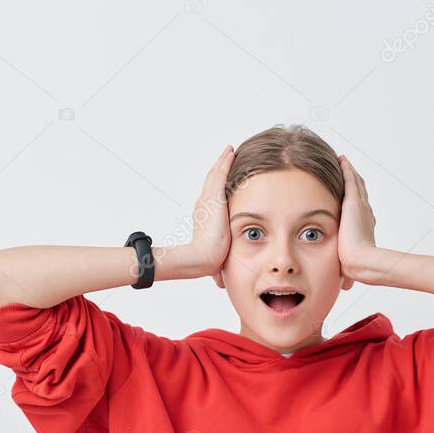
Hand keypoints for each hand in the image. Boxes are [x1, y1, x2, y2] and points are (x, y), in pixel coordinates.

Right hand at [186, 145, 234, 276]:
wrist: (202, 258)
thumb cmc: (209, 261)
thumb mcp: (218, 255)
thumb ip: (220, 260)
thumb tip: (221, 281)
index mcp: (204, 216)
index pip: (212, 197)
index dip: (217, 186)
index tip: (224, 177)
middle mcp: (203, 205)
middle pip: (212, 182)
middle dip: (220, 169)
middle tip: (227, 156)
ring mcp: (207, 200)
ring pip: (215, 175)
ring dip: (222, 162)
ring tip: (229, 151)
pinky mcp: (213, 197)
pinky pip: (220, 174)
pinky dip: (225, 162)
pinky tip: (231, 152)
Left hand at [337, 154, 377, 280]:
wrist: (362, 262)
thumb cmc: (355, 266)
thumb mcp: (348, 265)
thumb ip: (346, 271)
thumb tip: (344, 286)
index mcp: (363, 225)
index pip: (358, 208)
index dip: (354, 199)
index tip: (349, 193)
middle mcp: (364, 213)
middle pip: (358, 192)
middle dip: (352, 181)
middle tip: (346, 169)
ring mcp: (360, 206)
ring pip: (354, 184)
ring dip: (348, 172)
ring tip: (342, 161)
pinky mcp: (353, 202)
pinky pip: (349, 179)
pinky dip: (346, 169)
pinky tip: (341, 159)